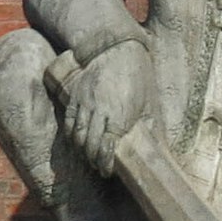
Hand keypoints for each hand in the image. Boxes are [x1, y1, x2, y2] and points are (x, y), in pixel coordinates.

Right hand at [53, 36, 155, 162]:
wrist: (116, 50)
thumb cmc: (137, 75)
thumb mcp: (148, 99)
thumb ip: (147, 122)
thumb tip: (152, 142)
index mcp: (119, 115)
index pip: (106, 148)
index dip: (105, 163)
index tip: (107, 171)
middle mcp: (99, 112)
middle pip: (89, 145)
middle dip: (93, 160)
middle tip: (98, 167)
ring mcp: (84, 104)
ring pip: (77, 136)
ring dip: (82, 150)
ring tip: (89, 156)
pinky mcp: (74, 97)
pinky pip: (69, 122)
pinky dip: (72, 135)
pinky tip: (78, 141)